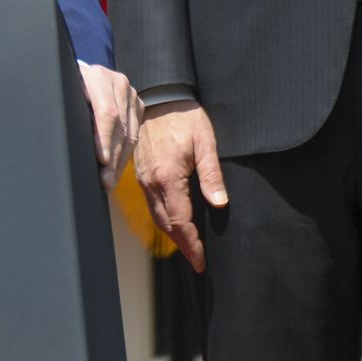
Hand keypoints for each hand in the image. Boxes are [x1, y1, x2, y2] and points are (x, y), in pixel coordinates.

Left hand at [77, 61, 140, 189]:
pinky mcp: (137, 105)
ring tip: (110, 182)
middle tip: (105, 181)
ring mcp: (130, 93)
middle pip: (120, 126)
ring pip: (130, 133)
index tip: (101, 160)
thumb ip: (69, 110)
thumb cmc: (67, 88)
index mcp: (99, 77)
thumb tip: (69, 139)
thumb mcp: (65, 93)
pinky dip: (125, 155)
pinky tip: (116, 170)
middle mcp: (118, 83)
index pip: (106, 112)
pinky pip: (134, 134)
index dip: (105, 138)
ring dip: (120, 161)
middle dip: (112, 158)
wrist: (81, 75)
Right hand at [133, 101, 226, 272]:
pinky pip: (152, 204)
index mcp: (168, 178)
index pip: (180, 221)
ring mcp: (144, 179)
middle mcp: (152, 183)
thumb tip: (219, 203)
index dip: (191, 244)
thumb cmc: (185, 118)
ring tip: (189, 247)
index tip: (202, 261)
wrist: (161, 98)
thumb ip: (212, 174)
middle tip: (198, 262)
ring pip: (157, 216)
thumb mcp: (206, 142)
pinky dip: (164, 219)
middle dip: (182, 245)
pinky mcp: (142, 173)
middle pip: (166, 224)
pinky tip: (174, 223)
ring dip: (172, 234)